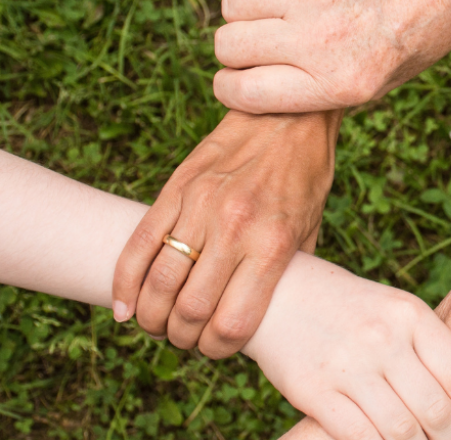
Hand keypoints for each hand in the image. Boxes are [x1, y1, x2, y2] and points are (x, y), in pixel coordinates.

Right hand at [113, 110, 340, 357]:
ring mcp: (200, 206)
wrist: (287, 116)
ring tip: (157, 325)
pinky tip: (125, 306)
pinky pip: (139, 243)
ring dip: (151, 316)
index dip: (218, 349)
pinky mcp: (176, 188)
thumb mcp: (311, 230)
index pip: (233, 322)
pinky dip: (125, 282)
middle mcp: (234, 228)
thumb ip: (289, 273)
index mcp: (273, 245)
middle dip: (182, 337)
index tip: (216, 349)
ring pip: (159, 281)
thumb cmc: (305, 178)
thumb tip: (272, 315)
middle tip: (185, 339)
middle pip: (190, 309)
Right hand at [212, 0, 450, 113]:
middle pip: (229, 46)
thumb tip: (263, 89)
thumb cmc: (419, 30)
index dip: (232, 88)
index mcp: (341, 82)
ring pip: (233, 3)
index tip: (238, 81)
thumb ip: (323, 91)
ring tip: (278, 11)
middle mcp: (321, 38)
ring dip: (247, 11)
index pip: (243, 92)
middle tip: (264, 45)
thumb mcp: (383, 82)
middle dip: (238, 50)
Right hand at [243, 253, 450, 439]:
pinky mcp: (314, 391)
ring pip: (402, 431)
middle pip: (436, 410)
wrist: (279, 294)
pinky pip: (361, 437)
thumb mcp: (394, 310)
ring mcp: (347, 365)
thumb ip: (428, 347)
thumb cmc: (349, 308)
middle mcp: (382, 338)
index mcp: (410, 314)